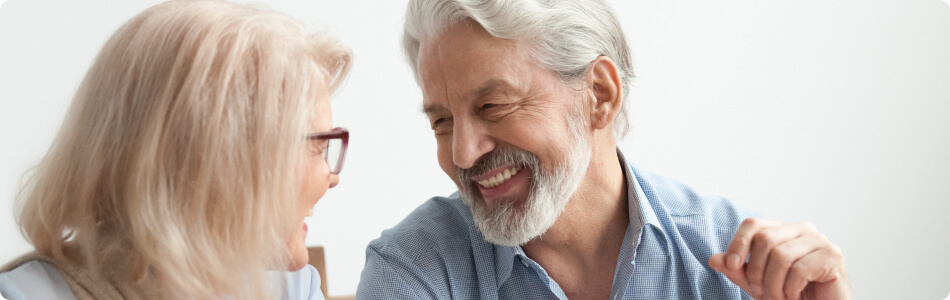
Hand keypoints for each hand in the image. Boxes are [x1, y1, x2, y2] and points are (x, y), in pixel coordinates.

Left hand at [709, 218, 850, 299]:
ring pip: (781, 255)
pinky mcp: (833, 255)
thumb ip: (736, 270)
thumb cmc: (790, 294)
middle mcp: (802, 229)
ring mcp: (820, 240)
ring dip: (774, 285)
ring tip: (779, 297)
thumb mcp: (756, 283)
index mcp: (783, 230)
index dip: (738, 243)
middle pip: (765, 239)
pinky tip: (795, 295)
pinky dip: (791, 289)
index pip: (753, 224)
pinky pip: (799, 269)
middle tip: (763, 291)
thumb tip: (714, 259)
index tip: (732, 265)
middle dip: (757, 271)